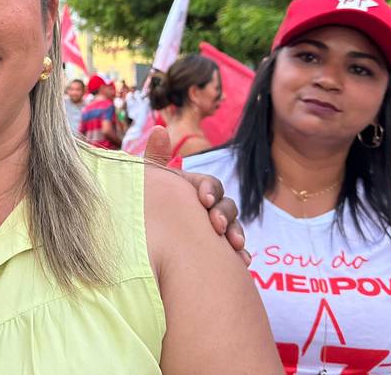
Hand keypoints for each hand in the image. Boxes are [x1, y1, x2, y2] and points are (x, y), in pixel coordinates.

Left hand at [144, 126, 249, 265]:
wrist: (148, 247)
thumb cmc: (148, 209)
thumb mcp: (151, 185)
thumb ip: (155, 159)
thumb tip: (159, 128)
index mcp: (193, 189)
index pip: (209, 184)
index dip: (209, 190)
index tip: (204, 201)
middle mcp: (208, 206)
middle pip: (225, 204)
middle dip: (224, 214)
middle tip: (217, 226)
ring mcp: (216, 227)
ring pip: (233, 226)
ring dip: (236, 233)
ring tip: (234, 245)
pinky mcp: (221, 250)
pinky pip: (235, 250)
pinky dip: (240, 254)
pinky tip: (242, 261)